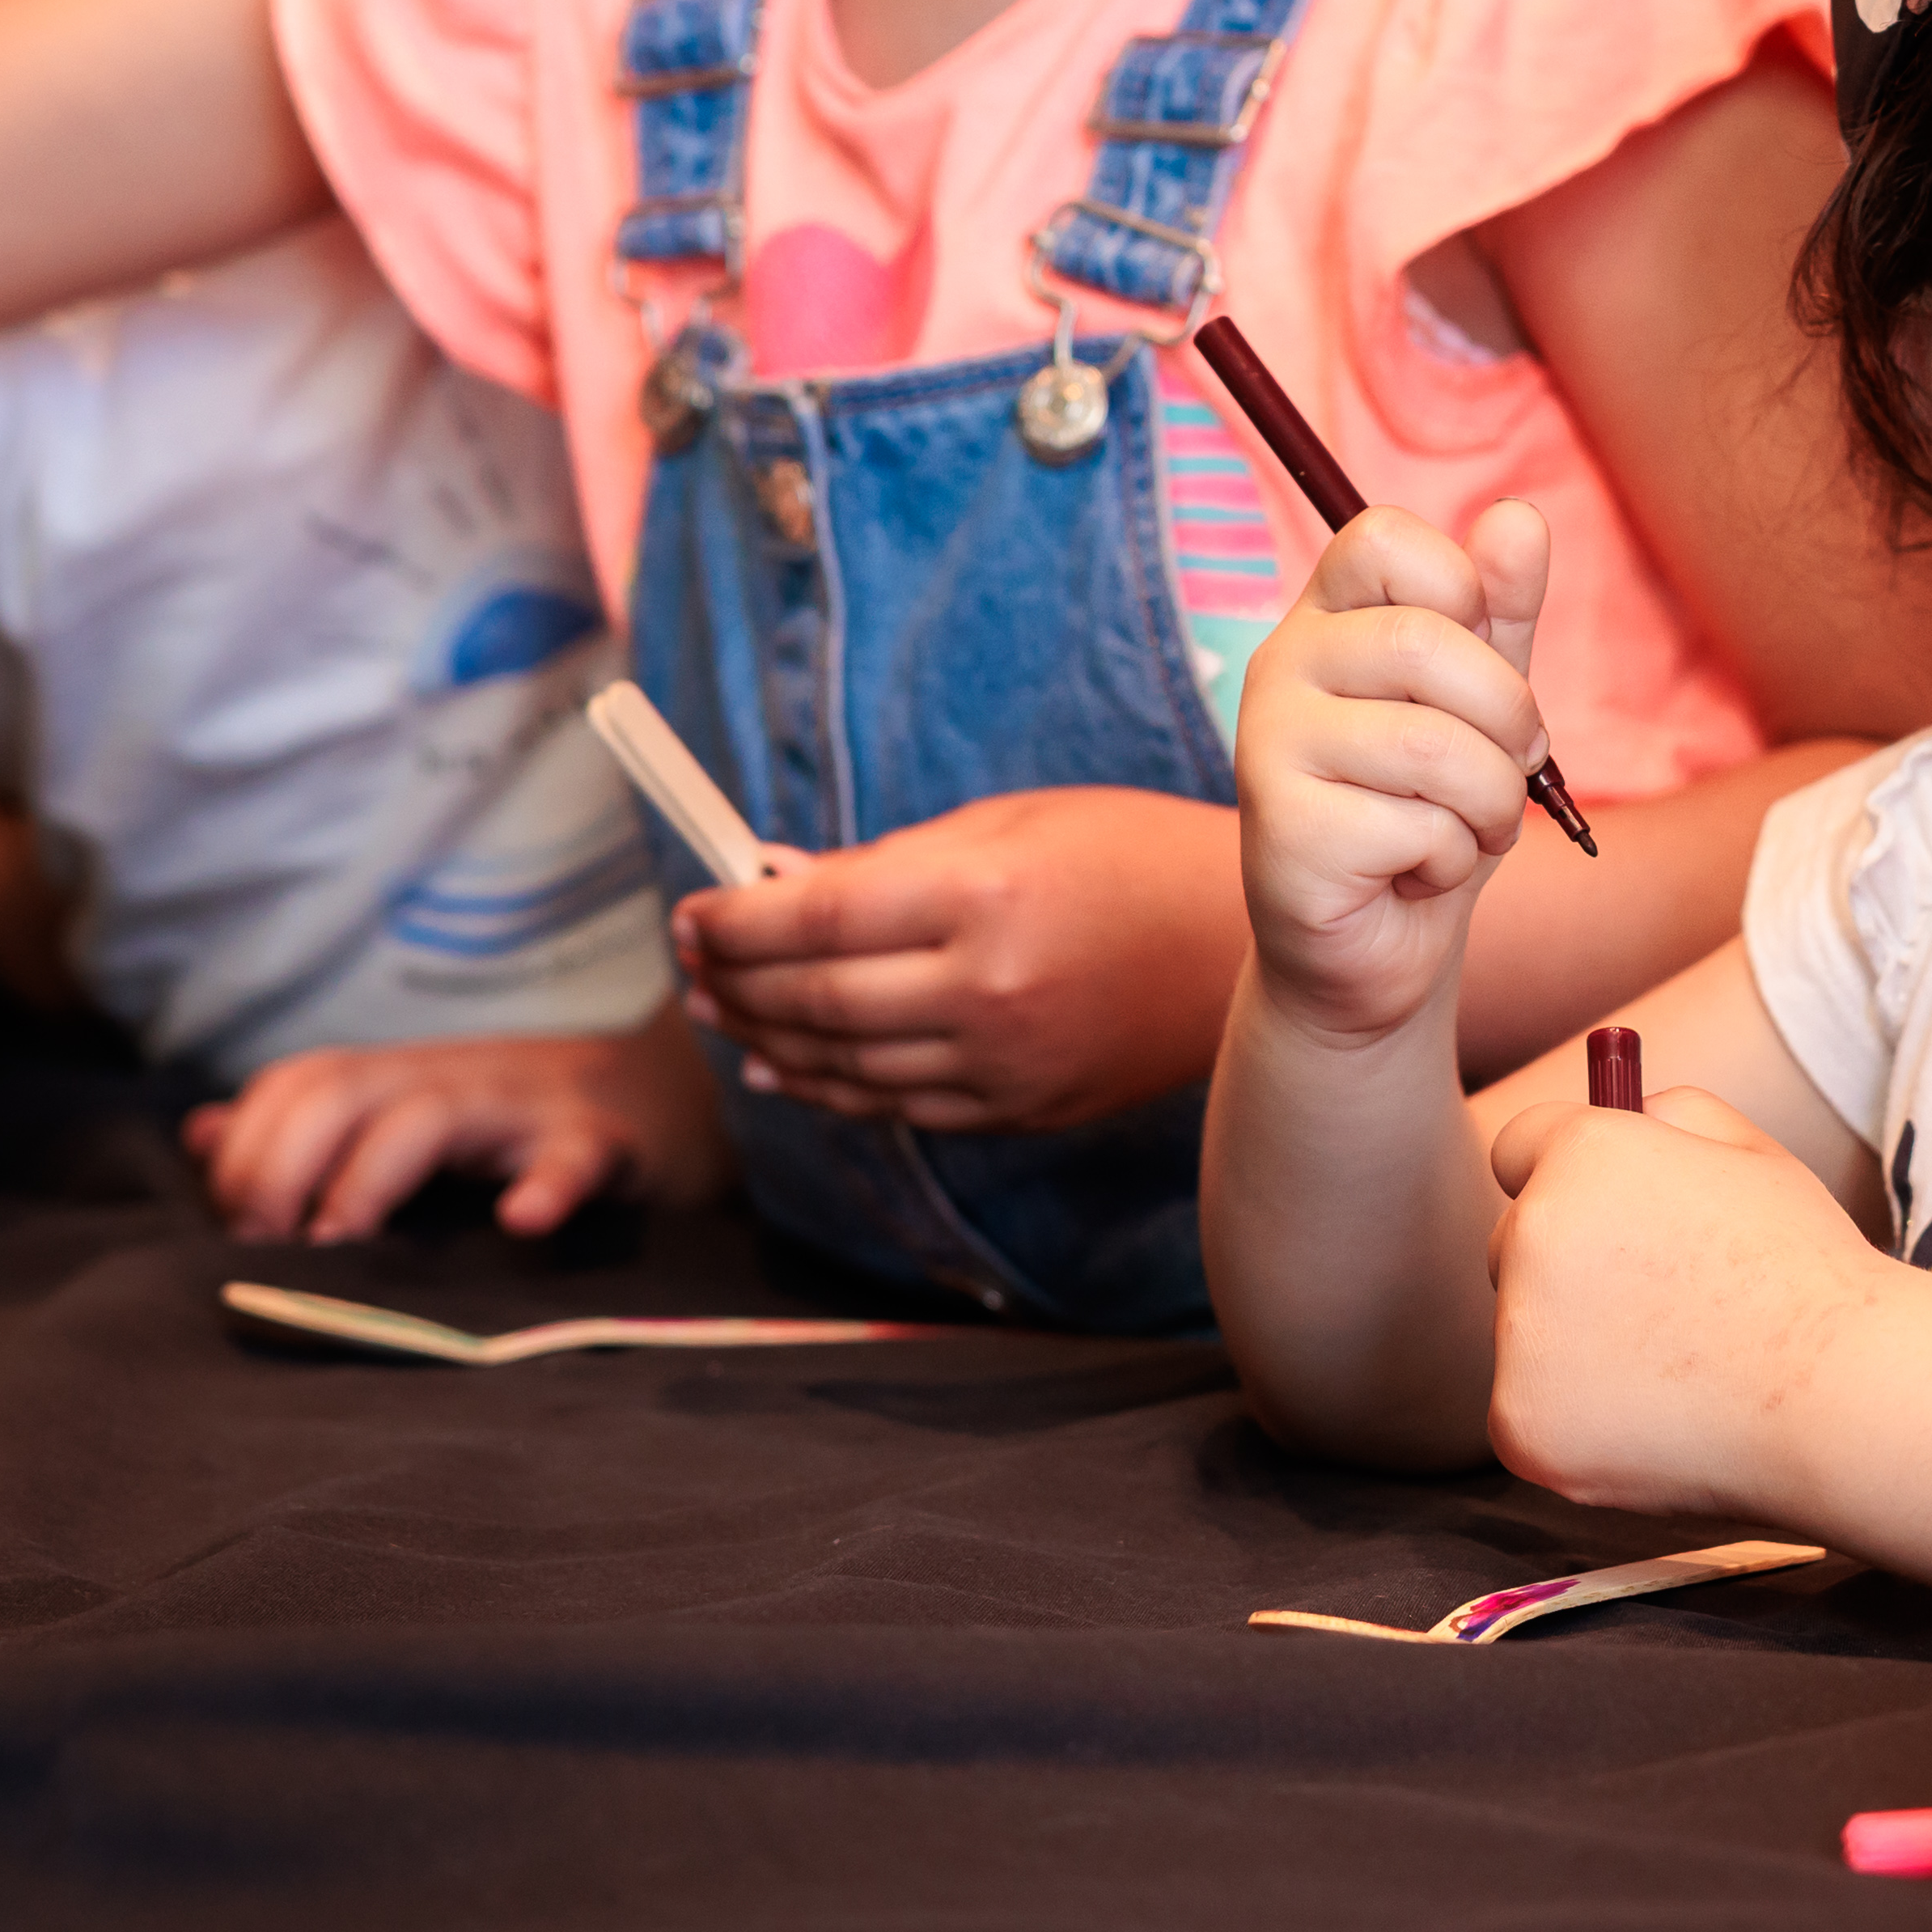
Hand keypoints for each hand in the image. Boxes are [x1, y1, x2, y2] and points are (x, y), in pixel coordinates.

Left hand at [184, 1019, 732, 1241]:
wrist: (673, 1094)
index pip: (292, 1085)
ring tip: (341, 1240)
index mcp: (397, 1076)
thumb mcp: (407, 1111)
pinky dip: (546, 1187)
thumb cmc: (518, 1122)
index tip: (237, 1229)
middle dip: (280, 1164)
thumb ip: (307, 1127)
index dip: (245, 1150)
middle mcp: (448, 1079)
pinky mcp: (604, 1143)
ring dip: (368, 1178)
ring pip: (429, 1118)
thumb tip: (199, 1134)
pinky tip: (520, 1224)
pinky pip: (572, 1157)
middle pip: (336, 1091)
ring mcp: (526, 1107)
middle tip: (270, 1246)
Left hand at [684, 785, 1251, 1132]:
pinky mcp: (1020, 1108)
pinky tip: (784, 1067)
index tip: (691, 910)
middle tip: (689, 964)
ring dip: (766, 1039)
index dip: (734, 920)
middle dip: (733, 982)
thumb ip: (888, 863)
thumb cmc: (1128, 855)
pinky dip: (829, 1089)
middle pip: (816, 1000)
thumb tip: (775, 884)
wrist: (1242, 944)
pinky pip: (897, 1107)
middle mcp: (988, 988)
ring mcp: (1004, 1062)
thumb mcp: (1007, 824)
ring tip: (719, 1012)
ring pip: (845, 1067)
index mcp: (982, 895)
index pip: (814, 917)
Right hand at [1231, 497, 1561, 1047]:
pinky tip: (1411, 874)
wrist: (1380, 948)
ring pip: (1434, 746)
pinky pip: (1419, 826)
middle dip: (1508, 722)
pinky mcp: (1282, 830)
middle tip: (1511, 773)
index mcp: (1326, 620)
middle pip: (1426, 642)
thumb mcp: (1483, 703)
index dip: (1461, 590)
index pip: (1383, 538)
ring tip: (1464, 832)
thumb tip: (1518, 516)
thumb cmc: (1431, 813)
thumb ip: (1500, 612)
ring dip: (1489, 806)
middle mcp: (1280, 667)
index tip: (1479, 659)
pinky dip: (1451, 861)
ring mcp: (1267, 747)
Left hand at [1465, 1080, 1877, 1511]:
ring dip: (1576, 1351)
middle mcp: (1532, 1234)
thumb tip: (1628, 1114)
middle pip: (1513, 1245)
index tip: (1598, 1214)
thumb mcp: (1754, 1153)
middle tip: (1658, 1307)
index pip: (1518, 1148)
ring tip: (1679, 1371)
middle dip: (1565, 1269)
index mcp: (1584, 1155)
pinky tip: (1659, 1422)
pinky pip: (1529, 1414)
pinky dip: (1578, 1425)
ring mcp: (1520, 1336)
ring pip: (1527, 1337)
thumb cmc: (1810, 1270)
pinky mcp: (1520, 1424)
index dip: (1561, 1177)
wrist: (1845, 1391)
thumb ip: (1677, 1114)